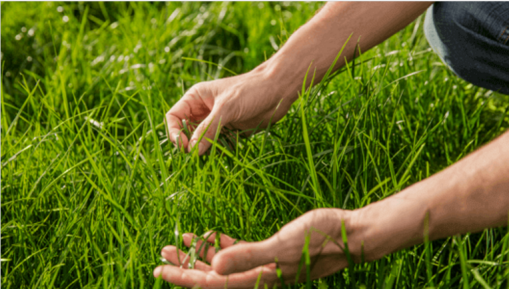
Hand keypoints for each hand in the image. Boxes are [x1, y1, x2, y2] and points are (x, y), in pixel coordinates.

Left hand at [153, 208, 361, 287]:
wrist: (350, 235)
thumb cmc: (321, 239)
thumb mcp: (282, 246)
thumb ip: (247, 256)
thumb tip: (214, 265)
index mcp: (258, 279)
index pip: (210, 283)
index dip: (183, 276)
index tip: (160, 268)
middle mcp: (258, 277)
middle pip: (212, 276)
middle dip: (185, 265)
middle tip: (163, 252)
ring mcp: (263, 266)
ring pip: (223, 264)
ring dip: (201, 254)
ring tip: (180, 241)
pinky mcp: (270, 254)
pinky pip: (239, 253)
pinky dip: (222, 245)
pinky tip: (210, 235)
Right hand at [164, 66, 296, 154]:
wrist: (279, 90)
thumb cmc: (251, 91)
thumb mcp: (227, 108)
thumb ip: (208, 129)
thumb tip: (192, 151)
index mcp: (196, 98)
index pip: (173, 117)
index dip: (174, 133)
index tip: (184, 147)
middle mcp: (203, 110)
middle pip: (185, 132)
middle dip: (188, 145)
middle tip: (195, 158)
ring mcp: (217, 121)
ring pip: (200, 141)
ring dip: (203, 151)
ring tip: (209, 159)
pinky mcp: (230, 131)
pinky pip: (217, 145)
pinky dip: (217, 152)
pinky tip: (223, 155)